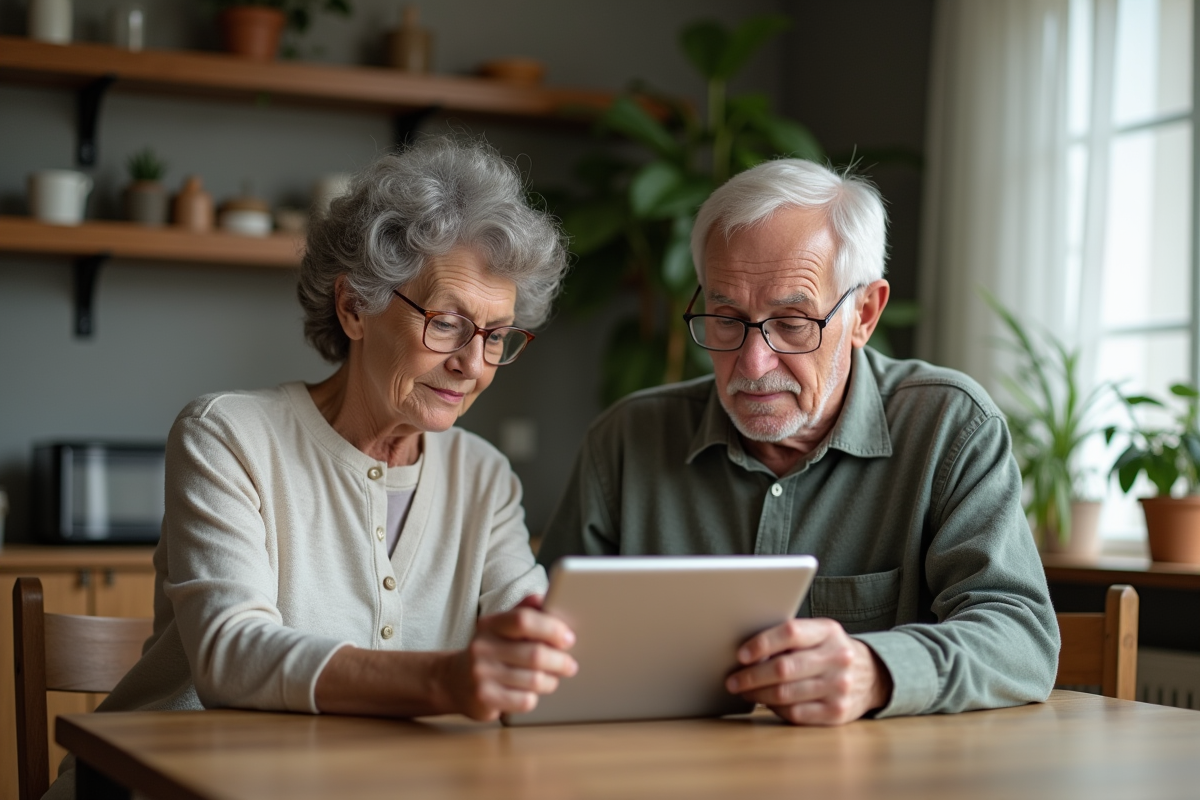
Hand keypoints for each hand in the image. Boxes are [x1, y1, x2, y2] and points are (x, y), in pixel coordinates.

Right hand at [441, 595, 576, 720]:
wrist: (453, 680)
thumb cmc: (489, 651)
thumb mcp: (501, 627)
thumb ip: (523, 611)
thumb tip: (544, 598)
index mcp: (490, 624)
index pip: (524, 620)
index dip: (551, 628)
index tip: (568, 638)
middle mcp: (482, 647)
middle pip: (535, 654)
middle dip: (560, 661)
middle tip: (570, 665)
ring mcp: (481, 674)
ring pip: (534, 680)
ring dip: (550, 681)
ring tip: (551, 679)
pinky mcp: (484, 699)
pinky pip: (525, 701)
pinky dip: (534, 697)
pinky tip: (530, 693)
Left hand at [725, 618, 891, 724]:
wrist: (872, 675)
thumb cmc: (829, 651)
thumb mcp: (818, 634)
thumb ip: (789, 638)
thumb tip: (747, 651)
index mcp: (828, 631)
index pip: (791, 632)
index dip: (762, 643)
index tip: (740, 654)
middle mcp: (837, 658)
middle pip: (784, 668)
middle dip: (751, 676)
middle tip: (732, 680)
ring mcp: (839, 687)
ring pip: (786, 694)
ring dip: (757, 694)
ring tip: (743, 691)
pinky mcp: (837, 713)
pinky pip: (795, 714)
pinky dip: (774, 709)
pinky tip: (765, 703)